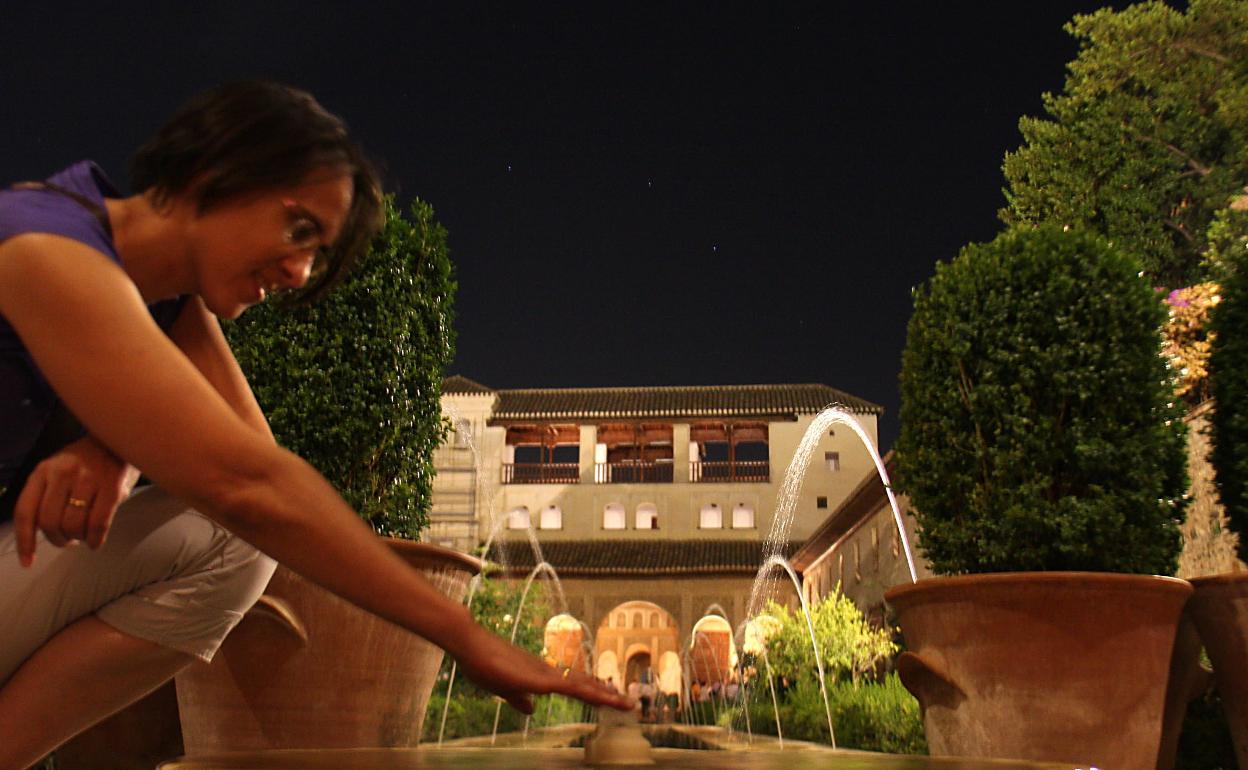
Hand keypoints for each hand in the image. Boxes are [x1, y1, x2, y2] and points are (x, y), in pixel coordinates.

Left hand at [13, 435, 138, 565]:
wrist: (124, 436)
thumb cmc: (90, 460)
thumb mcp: (60, 469)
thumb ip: (49, 493)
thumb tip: (42, 530)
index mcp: (44, 470)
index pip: (25, 511)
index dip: (24, 541)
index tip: (27, 561)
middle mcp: (62, 473)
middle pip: (49, 522)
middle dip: (58, 539)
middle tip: (67, 541)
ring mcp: (88, 478)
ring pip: (73, 525)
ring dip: (77, 538)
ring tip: (83, 536)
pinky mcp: (112, 486)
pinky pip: (98, 523)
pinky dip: (95, 539)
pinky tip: (96, 542)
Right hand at [452, 622, 633, 714]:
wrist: (470, 643)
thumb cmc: (483, 663)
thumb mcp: (503, 689)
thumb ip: (519, 700)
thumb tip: (531, 710)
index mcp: (541, 677)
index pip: (573, 686)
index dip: (592, 692)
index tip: (611, 697)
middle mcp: (547, 673)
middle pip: (582, 686)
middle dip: (605, 695)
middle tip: (628, 703)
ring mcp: (542, 674)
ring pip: (579, 686)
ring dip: (601, 695)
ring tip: (622, 702)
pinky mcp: (534, 677)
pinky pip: (563, 686)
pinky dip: (581, 691)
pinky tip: (594, 695)